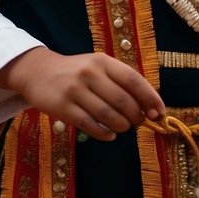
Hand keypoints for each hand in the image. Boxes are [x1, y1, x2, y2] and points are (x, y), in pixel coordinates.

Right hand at [0, 47, 164, 141]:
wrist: (38, 72)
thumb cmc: (76, 71)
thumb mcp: (98, 67)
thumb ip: (120, 81)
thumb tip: (148, 104)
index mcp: (103, 61)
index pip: (133, 80)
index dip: (150, 98)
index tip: (160, 112)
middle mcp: (90, 73)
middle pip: (123, 100)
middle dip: (136, 116)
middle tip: (139, 122)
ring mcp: (75, 90)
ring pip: (107, 115)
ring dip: (122, 126)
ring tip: (123, 128)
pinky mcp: (62, 107)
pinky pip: (89, 125)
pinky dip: (104, 134)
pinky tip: (109, 136)